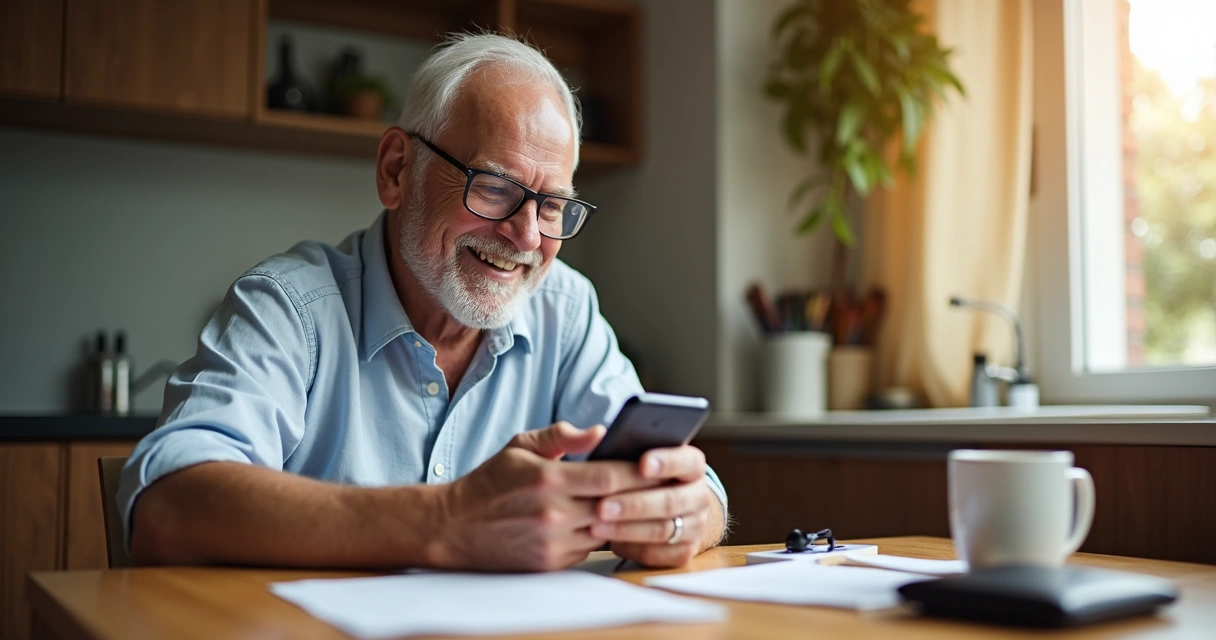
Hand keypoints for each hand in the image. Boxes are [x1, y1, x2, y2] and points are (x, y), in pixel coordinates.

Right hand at [433, 422, 656, 571]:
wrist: (452, 527)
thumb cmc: (489, 483)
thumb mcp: (519, 447)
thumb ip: (561, 436)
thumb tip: (600, 431)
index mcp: (548, 480)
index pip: (610, 476)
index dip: (639, 471)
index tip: (659, 464)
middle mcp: (553, 514)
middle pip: (616, 505)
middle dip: (644, 494)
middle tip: (667, 485)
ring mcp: (552, 542)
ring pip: (608, 529)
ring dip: (627, 518)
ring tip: (649, 503)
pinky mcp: (549, 563)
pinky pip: (589, 548)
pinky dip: (603, 535)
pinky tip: (614, 522)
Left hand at [589, 445, 721, 567]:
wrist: (663, 508)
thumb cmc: (638, 476)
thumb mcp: (631, 454)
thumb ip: (613, 443)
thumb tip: (595, 433)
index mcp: (691, 464)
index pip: (688, 461)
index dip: (667, 462)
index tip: (642, 464)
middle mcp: (699, 495)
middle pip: (671, 501)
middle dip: (635, 504)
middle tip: (602, 506)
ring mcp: (695, 525)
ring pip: (663, 530)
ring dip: (628, 529)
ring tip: (596, 526)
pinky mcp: (684, 551)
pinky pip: (659, 555)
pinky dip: (634, 549)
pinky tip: (611, 543)